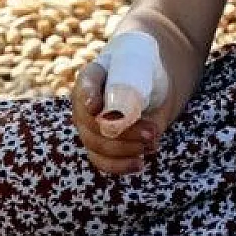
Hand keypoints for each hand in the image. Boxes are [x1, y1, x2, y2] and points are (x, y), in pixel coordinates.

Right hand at [70, 61, 172, 175]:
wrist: (150, 91)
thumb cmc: (147, 75)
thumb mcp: (146, 70)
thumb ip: (139, 85)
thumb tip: (140, 119)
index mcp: (93, 76)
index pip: (86, 84)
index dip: (88, 97)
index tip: (96, 107)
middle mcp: (84, 103)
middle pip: (93, 123)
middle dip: (123, 131)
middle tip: (151, 131)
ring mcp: (87, 128)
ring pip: (97, 145)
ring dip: (126, 148)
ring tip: (151, 143)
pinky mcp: (97, 147)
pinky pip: (101, 161)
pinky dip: (120, 165)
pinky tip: (139, 163)